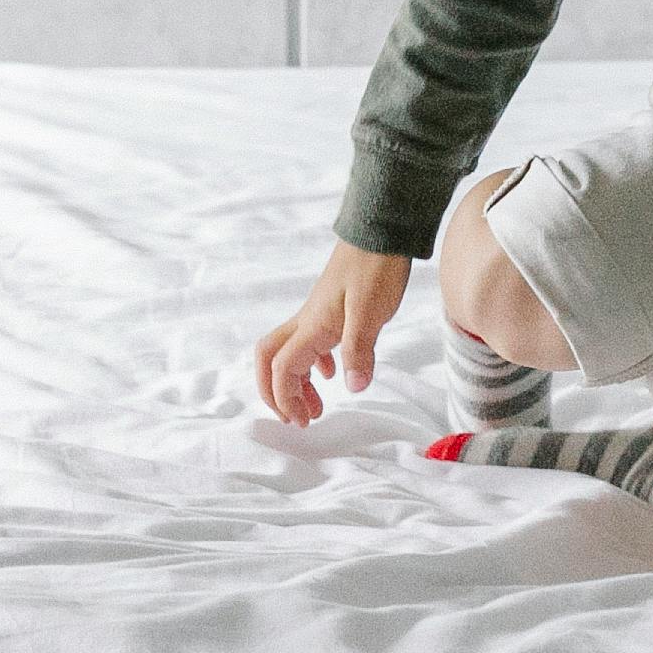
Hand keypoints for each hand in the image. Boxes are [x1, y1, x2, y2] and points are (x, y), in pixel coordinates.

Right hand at [250, 246, 412, 423]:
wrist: (382, 230)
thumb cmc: (376, 266)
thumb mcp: (371, 311)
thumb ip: (359, 349)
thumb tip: (352, 387)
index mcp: (313, 325)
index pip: (282, 369)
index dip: (286, 399)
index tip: (304, 422)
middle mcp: (308, 320)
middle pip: (269, 358)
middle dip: (274, 392)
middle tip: (296, 419)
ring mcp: (317, 313)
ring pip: (290, 352)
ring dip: (296, 383)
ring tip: (317, 406)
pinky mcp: (331, 308)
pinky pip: (310, 342)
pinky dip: (314, 364)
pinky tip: (334, 372)